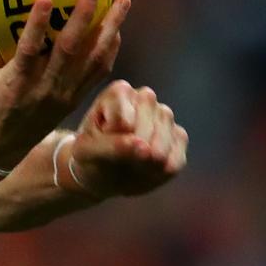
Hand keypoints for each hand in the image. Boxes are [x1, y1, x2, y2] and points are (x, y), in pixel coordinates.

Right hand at [0, 0, 129, 171]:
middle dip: (83, 18)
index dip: (38, 25)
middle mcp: (43, 90)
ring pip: (92, 60)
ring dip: (110, 30)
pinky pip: (98, 73)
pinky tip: (116, 29)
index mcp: (15, 83)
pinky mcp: (73, 100)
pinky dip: (108, 50)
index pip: (30, 51)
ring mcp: (62, 96)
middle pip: (70, 51)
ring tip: (124, 2)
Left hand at [68, 80, 187, 196]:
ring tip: (130, 165)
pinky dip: (160, 172)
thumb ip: (110, 147)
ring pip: (165, 140)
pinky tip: (146, 170)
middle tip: (116, 158)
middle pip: (147, 127)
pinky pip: (177, 158)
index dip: (111, 140)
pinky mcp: (178, 136)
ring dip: (147, 162)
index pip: (123, 120)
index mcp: (119, 92)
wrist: (103, 173)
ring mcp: (164, 115)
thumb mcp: (86, 152)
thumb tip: (144, 147)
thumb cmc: (90, 156)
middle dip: (132, 150)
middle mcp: (145, 97)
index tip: (98, 142)